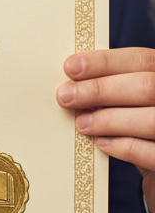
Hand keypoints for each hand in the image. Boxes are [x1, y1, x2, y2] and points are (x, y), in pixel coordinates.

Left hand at [60, 48, 154, 202]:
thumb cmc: (138, 126)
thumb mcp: (129, 101)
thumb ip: (112, 88)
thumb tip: (71, 83)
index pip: (142, 60)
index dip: (105, 62)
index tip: (70, 67)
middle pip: (146, 86)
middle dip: (100, 90)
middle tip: (65, 97)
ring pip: (151, 119)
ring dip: (108, 119)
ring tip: (81, 123)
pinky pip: (151, 152)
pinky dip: (122, 146)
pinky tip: (101, 143)